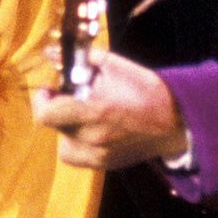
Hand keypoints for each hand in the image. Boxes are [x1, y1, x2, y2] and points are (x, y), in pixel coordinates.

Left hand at [34, 51, 187, 169]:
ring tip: (83, 116)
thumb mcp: (115, 65)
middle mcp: (90, 135)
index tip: (50, 89)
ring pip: (64, 144)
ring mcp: (97, 154)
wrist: (176, 119)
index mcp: (92, 109)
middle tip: (71, 97)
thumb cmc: (146, 88)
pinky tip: (92, 131)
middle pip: (55, 125)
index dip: (41, 101)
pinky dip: (78, 143)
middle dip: (58, 109)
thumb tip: (52, 52)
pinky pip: (77, 157)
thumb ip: (81, 59)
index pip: (45, 114)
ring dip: (67, 128)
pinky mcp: (104, 164)